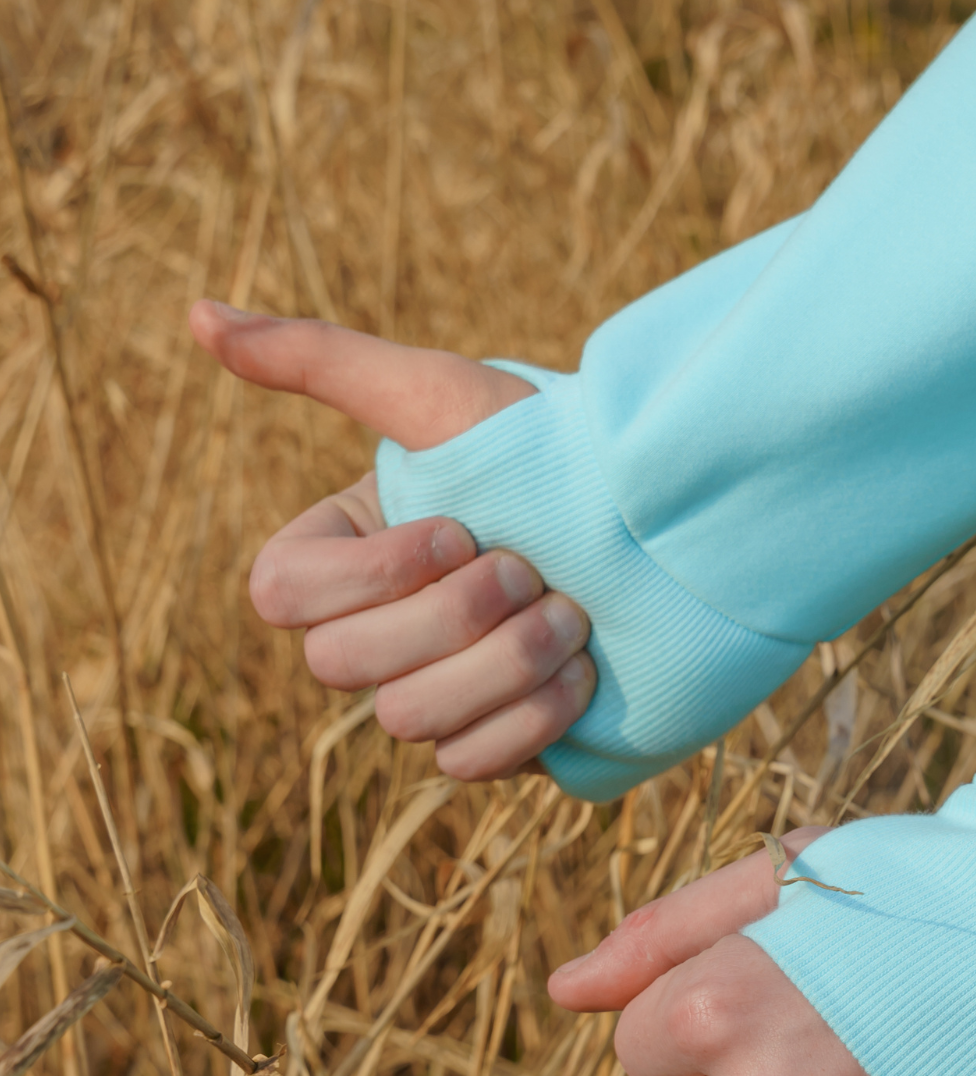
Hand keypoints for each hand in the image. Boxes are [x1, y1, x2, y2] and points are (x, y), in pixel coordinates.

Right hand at [189, 303, 596, 780]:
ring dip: (504, 664)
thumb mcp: (441, 395)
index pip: (279, 595)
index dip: (367, 576)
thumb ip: (321, 358)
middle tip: (531, 568)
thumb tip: (194, 311)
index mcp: (349, 552)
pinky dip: (532, 721)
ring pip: (407, 723)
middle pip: (341, 667)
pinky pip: (470, 765)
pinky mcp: (498, 744)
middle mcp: (380, 629)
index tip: (457, 528)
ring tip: (574, 614)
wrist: (682, 525)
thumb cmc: (557, 448)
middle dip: (453, 616)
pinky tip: (588, 672)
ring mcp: (437, 693)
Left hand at [550, 829, 975, 1075]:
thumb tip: (563, 992)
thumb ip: (663, 933)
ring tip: (913, 1046)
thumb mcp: (791, 871)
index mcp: (713, 1014)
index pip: (643, 1045)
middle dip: (755, 1063)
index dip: (709, 1000)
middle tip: (857, 1005)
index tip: (783, 972)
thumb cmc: (935, 889)